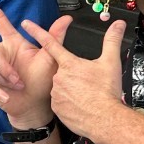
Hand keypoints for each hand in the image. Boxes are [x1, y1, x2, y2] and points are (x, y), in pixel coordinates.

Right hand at [0, 0, 69, 128]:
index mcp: (14, 42)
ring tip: (19, 86)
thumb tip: (67, 18)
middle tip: (19, 80)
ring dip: (6, 79)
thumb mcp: (50, 58)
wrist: (34, 104)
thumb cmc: (42, 80)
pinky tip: (7, 97)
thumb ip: (54, 38)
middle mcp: (2, 52)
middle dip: (4, 67)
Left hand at [23, 18, 127, 139]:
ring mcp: (55, 93)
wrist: (104, 119)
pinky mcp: (56, 108)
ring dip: (72, 89)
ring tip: (87, 95)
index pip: (50, 43)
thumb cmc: (106, 92)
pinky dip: (70, 102)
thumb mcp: (111, 62)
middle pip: (64, 70)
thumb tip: (118, 24)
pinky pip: (61, 102)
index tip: (26, 24)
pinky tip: (81, 105)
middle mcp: (58, 77)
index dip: (37, 32)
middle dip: (75, 75)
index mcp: (69, 64)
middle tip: (89, 83)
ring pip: (62, 87)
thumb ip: (112, 40)